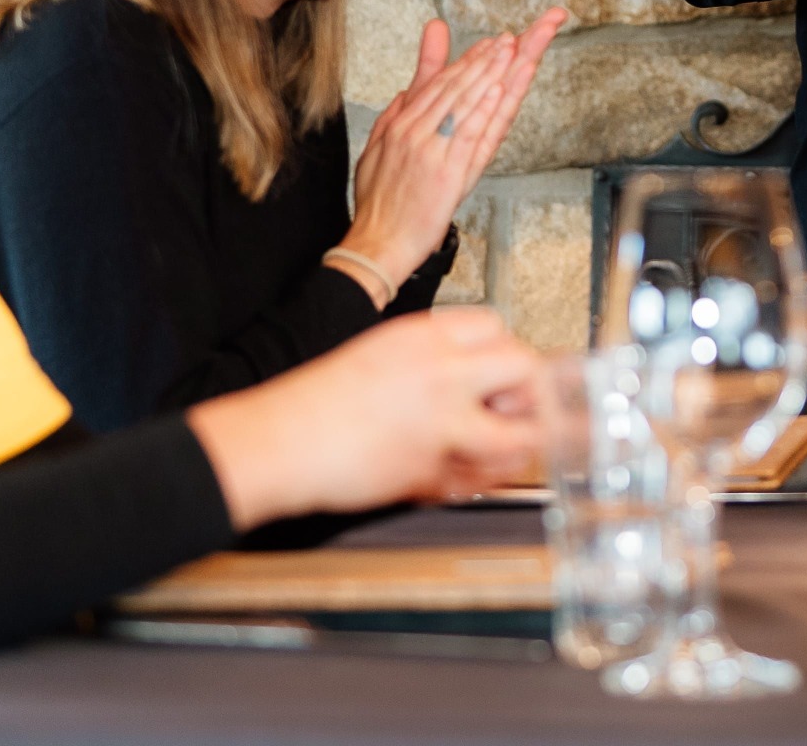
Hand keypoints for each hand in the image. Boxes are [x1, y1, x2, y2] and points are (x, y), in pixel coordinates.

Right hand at [186, 308, 548, 528]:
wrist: (278, 441)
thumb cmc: (318, 404)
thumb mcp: (379, 356)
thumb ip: (432, 362)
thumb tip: (476, 378)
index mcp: (423, 335)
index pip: (496, 327)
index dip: (506, 353)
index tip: (505, 373)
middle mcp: (441, 369)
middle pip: (523, 367)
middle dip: (528, 392)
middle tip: (513, 410)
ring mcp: (444, 418)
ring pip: (522, 429)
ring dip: (521, 442)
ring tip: (506, 448)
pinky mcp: (434, 464)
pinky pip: (485, 475)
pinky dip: (487, 479)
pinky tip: (470, 475)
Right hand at [342, 12, 566, 283]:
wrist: (379, 244)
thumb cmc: (379, 205)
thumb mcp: (375, 152)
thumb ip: (391, 118)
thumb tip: (403, 93)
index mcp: (398, 126)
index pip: (434, 85)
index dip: (463, 62)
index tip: (485, 44)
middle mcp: (414, 133)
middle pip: (452, 88)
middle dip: (481, 60)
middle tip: (505, 39)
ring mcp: (431, 151)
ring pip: (463, 103)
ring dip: (488, 74)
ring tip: (509, 51)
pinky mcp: (447, 173)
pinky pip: (469, 134)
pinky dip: (485, 109)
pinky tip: (499, 89)